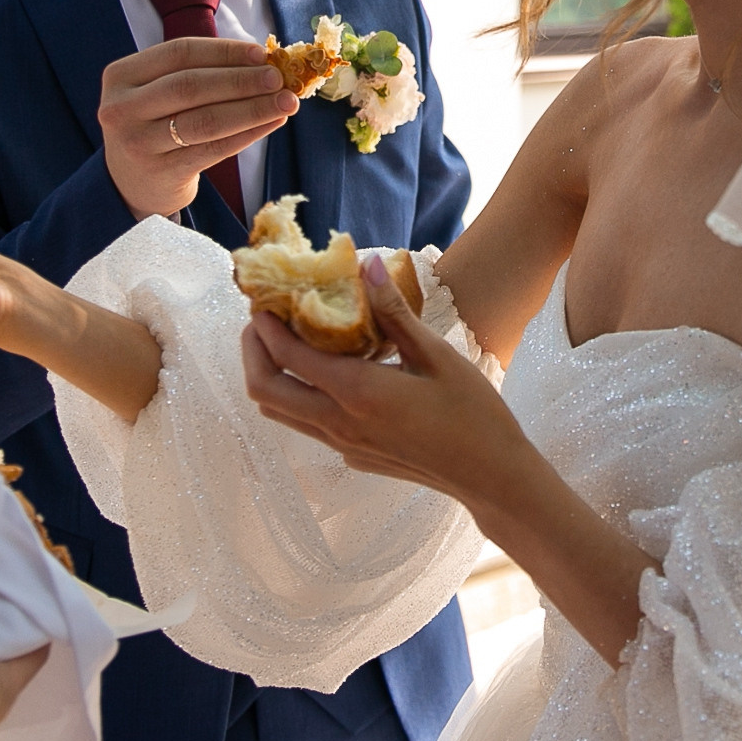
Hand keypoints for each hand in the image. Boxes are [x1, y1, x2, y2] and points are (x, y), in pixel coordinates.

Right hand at [98, 38, 297, 219]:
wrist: (130, 183)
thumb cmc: (154, 125)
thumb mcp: (157, 93)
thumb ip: (198, 72)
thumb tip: (262, 60)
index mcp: (121, 76)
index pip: (179, 53)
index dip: (224, 51)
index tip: (262, 54)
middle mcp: (121, 108)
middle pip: (191, 86)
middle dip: (241, 80)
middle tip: (279, 78)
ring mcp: (137, 143)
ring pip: (204, 120)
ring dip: (252, 108)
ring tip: (285, 101)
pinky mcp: (160, 173)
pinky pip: (213, 149)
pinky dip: (247, 134)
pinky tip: (271, 123)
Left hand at [243, 256, 526, 502]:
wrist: (489, 474)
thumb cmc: (472, 412)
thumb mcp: (435, 355)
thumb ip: (393, 312)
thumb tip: (367, 266)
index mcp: (357, 393)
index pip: (288, 357)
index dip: (266, 326)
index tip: (262, 299)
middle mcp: (339, 423)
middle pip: (265, 390)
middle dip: (252, 352)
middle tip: (261, 321)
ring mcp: (342, 445)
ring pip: (280, 412)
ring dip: (270, 375)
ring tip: (284, 341)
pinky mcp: (352, 456)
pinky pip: (307, 424)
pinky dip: (298, 394)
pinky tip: (326, 372)